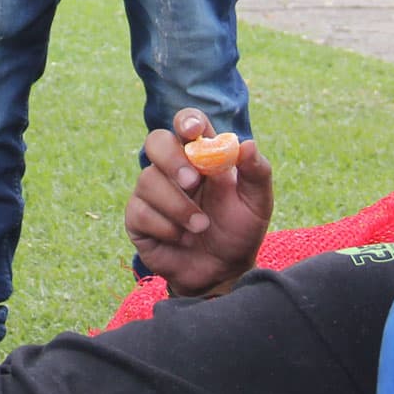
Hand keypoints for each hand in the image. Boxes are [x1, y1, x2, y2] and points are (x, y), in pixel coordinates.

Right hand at [124, 108, 276, 297]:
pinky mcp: (137, 217)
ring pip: (148, 180)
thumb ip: (257, 172)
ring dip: (178, 206)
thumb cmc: (238, 231)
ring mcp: (151, 191)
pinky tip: (181, 238)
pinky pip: (140, 211)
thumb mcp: (257, 203)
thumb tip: (248, 143)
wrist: (221, 272)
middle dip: (172, 160)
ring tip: (201, 226)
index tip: (193, 130)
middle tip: (192, 182)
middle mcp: (172, 168)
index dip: (187, 121)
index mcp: (201, 155)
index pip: (188, 124)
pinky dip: (165, 227)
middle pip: (156, 142)